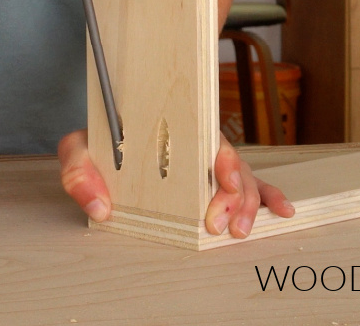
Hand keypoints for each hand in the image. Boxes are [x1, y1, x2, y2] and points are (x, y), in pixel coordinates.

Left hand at [57, 129, 294, 237]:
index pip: (205, 138)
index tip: (222, 180)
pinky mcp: (212, 181)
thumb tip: (101, 206)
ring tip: (241, 230)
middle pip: (229, 163)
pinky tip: (281, 211)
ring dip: (248, 203)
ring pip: (242, 177)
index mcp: (168, 129)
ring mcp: (206, 163)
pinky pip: (249, 184)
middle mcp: (193, 144)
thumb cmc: (95, 142)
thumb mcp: (78, 148)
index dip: (221, 159)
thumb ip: (80, 171)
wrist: (98, 142)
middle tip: (221, 223)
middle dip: (233, 194)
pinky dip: (268, 196)